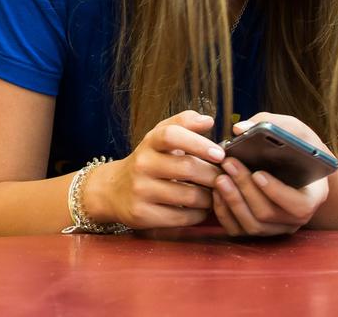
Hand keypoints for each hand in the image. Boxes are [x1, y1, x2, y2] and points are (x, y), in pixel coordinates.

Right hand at [85, 110, 223, 228]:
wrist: (113, 190)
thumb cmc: (148, 161)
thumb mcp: (158, 138)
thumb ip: (183, 124)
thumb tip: (208, 120)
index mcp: (149, 143)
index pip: (171, 135)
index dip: (198, 143)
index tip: (220, 154)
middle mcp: (141, 164)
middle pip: (187, 168)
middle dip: (214, 175)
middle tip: (224, 179)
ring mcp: (140, 190)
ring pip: (190, 196)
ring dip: (210, 197)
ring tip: (212, 194)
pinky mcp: (143, 214)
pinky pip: (184, 217)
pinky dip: (199, 214)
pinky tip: (198, 209)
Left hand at [213, 114, 332, 237]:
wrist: (290, 161)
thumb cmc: (292, 143)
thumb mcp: (290, 128)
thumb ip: (269, 125)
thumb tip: (239, 129)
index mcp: (312, 196)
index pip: (299, 205)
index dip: (277, 192)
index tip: (258, 174)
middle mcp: (295, 217)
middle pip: (269, 214)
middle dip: (246, 189)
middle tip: (229, 164)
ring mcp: (275, 226)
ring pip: (252, 225)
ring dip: (232, 201)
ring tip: (219, 177)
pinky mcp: (255, 227)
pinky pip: (237, 229)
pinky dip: (224, 212)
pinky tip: (215, 191)